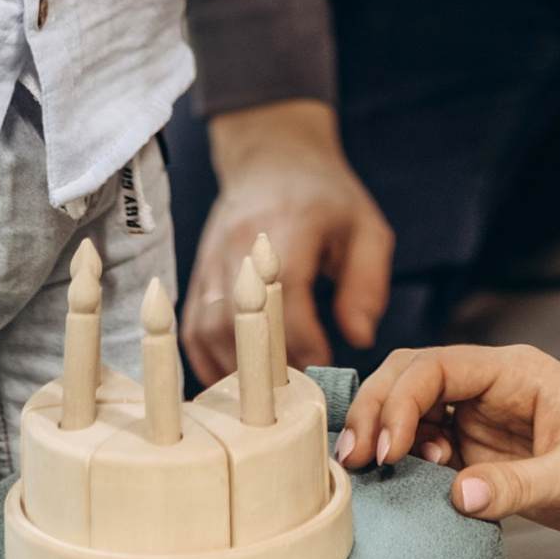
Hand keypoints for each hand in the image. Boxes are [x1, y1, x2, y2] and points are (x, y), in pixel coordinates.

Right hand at [182, 103, 393, 380]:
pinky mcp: (197, 274)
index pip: (285, 300)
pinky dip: (207, 363)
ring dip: (235, 372)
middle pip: (238, 322)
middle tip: (294, 399)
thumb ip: (368, 284)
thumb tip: (359, 338)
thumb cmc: (325, 197)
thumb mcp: (367, 230)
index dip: (305, 344)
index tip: (325, 371)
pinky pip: (191, 329)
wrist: (271, 157)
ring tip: (266, 401)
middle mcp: (240, 246)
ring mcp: (211, 261)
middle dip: (266, 368)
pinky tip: (233, 386)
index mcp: (287, 229)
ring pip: (209, 330)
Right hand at [338, 342, 559, 544]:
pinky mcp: (496, 465)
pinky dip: (414, 472)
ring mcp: (491, 429)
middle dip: (377, 414)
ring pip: (418, 420)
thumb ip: (521, 485)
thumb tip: (456, 496)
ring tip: (386, 481)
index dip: (397, 404)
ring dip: (392, 442)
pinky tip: (413, 495)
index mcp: (514, 374)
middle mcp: (494, 394)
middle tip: (357, 465)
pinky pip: (438, 460)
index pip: (432, 368)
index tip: (383, 452)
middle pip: (411, 383)